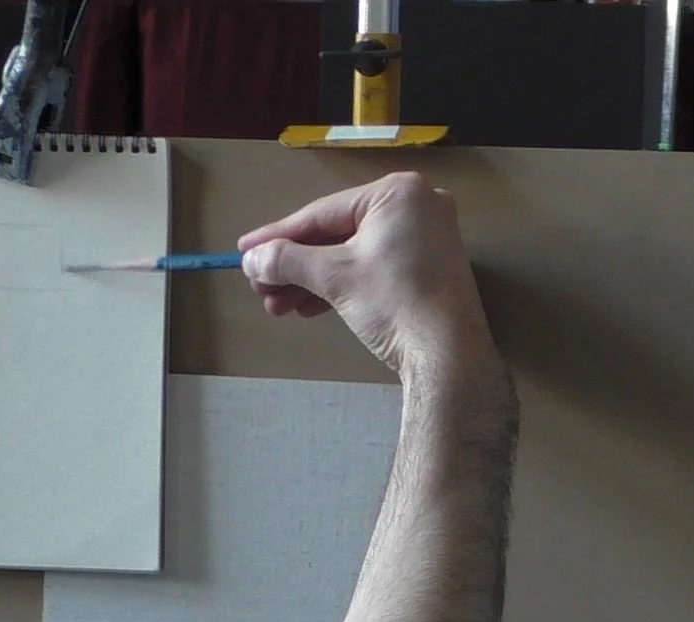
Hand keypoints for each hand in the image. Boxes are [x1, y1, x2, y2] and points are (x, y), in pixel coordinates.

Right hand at [237, 172, 498, 381]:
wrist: (449, 356)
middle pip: (336, 234)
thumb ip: (288, 260)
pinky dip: (342, 287)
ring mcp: (427, 239)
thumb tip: (251, 258)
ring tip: (277, 306)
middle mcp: (416, 206)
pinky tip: (309, 308)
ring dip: (312, 281)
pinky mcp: (429, 270)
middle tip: (259, 288)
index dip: (278, 235)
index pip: (322, 213)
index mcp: (396, 192)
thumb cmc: (394, 303)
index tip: (244, 251)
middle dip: (294, 266)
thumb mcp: (334, 277)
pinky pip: (374, 268)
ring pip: (353, 255)